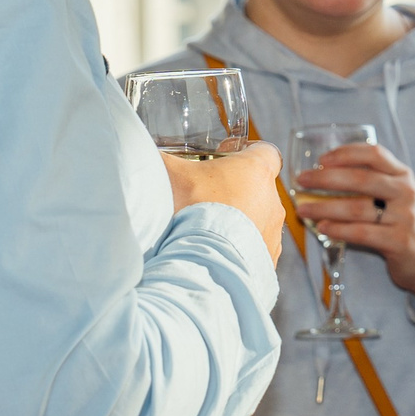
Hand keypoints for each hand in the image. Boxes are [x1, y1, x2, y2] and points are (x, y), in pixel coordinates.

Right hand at [165, 143, 286, 261]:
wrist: (197, 264)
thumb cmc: (187, 210)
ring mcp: (272, 234)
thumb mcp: (168, 172)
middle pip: (258, 188)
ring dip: (238, 223)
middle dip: (236, 190)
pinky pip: (255, 250)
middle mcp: (272, 201)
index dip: (246, 152)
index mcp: (257, 171)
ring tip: (207, 231)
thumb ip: (160, 156)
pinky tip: (215, 253)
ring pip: (258, 221)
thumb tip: (142, 152)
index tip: (224, 158)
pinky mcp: (266, 261)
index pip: (265, 151)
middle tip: (206, 198)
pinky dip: (238, 250)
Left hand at [293, 142, 414, 301]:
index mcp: (403, 175)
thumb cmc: (403, 221)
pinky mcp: (398, 241)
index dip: (346, 153)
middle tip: (301, 180)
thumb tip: (325, 173)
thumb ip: (373, 181)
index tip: (322, 159)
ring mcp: (404, 217)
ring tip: (303, 209)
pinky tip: (322, 227)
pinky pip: (361, 233)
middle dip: (326, 179)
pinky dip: (338, 229)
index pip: (375, 154)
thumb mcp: (396, 195)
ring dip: (325, 207)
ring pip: (357, 208)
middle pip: (361, 179)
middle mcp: (405, 192)